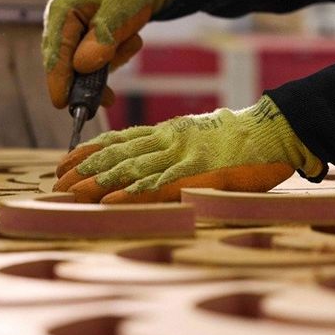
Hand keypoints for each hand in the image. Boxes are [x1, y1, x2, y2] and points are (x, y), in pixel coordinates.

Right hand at [42, 0, 178, 108]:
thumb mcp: (118, 11)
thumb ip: (102, 38)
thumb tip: (82, 67)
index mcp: (61, 12)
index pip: (56, 52)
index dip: (57, 79)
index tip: (61, 103)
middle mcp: (63, 26)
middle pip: (66, 65)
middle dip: (88, 79)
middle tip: (107, 99)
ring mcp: (75, 37)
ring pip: (85, 69)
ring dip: (110, 62)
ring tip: (129, 40)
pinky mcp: (89, 45)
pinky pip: (100, 65)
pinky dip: (117, 59)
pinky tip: (130, 41)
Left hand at [54, 96, 325, 203]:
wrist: (278, 130)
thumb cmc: (246, 137)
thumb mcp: (204, 133)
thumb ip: (179, 143)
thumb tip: (158, 155)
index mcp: (170, 132)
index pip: (119, 140)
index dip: (88, 151)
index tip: (64, 162)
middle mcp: (170, 141)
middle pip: (117, 155)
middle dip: (83, 170)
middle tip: (56, 184)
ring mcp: (183, 157)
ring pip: (130, 170)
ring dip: (96, 184)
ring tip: (69, 195)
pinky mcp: (199, 176)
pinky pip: (158, 187)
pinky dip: (129, 196)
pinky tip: (108, 204)